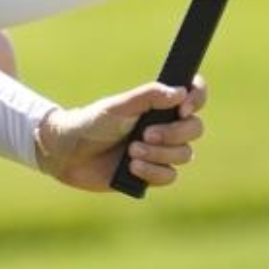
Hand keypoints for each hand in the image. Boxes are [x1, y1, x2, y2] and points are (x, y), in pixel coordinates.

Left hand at [35, 78, 207, 191]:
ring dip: (159, 154)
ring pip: (184, 154)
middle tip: (145, 133)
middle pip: (194, 129)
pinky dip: (152, 171)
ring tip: (131, 151)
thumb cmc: (93, 123)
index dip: (197, 99)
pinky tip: (132, 167)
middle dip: (173, 133)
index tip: (183, 108)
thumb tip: (180, 92)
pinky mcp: (152, 174)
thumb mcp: (119, 106)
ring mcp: (161, 151)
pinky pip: (170, 176)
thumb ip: (149, 96)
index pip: (194, 96)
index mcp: (160, 105)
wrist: (71, 153)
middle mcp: (165, 127)